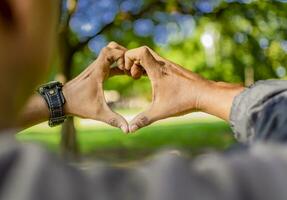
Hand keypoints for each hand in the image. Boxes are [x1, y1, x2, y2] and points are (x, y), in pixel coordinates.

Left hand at [62, 42, 128, 132]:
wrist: (61, 102)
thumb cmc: (78, 105)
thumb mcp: (98, 113)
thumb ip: (114, 120)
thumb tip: (128, 130)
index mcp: (97, 72)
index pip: (109, 52)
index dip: (121, 55)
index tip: (128, 66)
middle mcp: (95, 67)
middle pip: (110, 48)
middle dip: (123, 53)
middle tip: (131, 65)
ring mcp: (94, 68)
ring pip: (109, 54)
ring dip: (120, 59)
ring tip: (130, 70)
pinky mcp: (95, 72)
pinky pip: (108, 63)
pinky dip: (117, 65)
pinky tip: (125, 73)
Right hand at [124, 46, 242, 131]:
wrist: (206, 95)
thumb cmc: (184, 101)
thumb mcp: (160, 112)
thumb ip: (143, 120)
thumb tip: (129, 130)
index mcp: (158, 70)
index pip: (140, 51)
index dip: (128, 57)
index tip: (128, 72)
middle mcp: (164, 64)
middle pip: (143, 51)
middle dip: (133, 61)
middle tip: (133, 76)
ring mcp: (170, 65)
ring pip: (151, 56)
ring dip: (141, 64)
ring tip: (139, 78)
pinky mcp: (174, 69)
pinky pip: (157, 61)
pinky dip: (149, 67)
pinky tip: (151, 80)